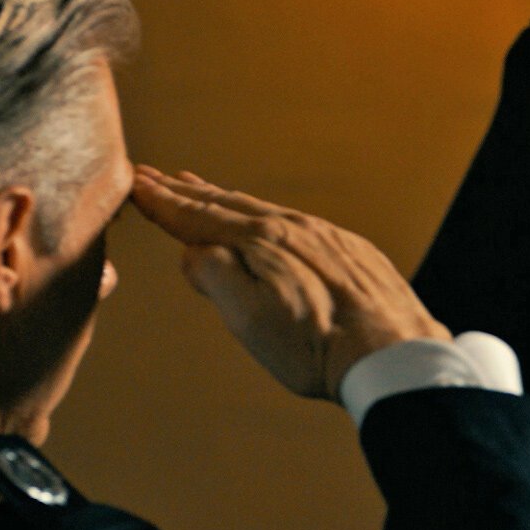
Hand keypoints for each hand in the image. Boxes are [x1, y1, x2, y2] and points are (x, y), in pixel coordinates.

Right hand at [130, 165, 450, 399]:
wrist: (393, 353)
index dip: (163, 203)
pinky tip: (263, 219)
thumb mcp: (248, 318)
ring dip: (223, 198)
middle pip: (226, 205)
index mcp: (261, 242)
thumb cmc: (317, 348)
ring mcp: (325, 237)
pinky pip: (293, 221)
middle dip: (186, 192)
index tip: (135, 184)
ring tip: (199, 187)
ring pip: (261, 209)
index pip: (198, 217)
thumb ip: (214, 277)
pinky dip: (263, 214)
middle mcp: (293, 228)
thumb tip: (194, 252)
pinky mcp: (350, 251)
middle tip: (155, 176)